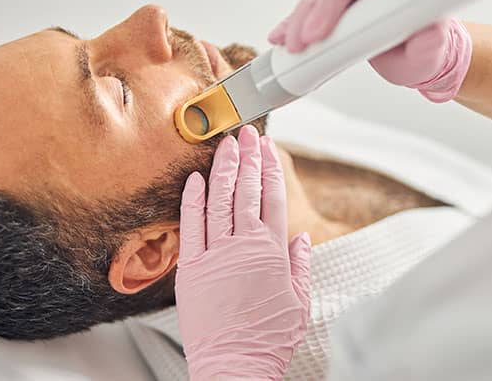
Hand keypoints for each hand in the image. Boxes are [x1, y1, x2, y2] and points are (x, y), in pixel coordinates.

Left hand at [176, 125, 311, 379]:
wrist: (236, 366)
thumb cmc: (269, 338)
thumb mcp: (299, 301)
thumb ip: (300, 265)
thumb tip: (301, 238)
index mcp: (273, 251)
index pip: (273, 197)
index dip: (270, 168)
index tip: (268, 148)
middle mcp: (244, 245)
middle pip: (247, 190)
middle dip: (247, 158)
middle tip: (246, 134)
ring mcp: (216, 254)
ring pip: (220, 200)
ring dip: (223, 169)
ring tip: (225, 144)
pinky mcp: (191, 268)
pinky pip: (191, 226)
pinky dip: (192, 200)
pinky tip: (195, 178)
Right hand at [268, 0, 472, 102]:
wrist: (411, 56)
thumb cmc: (428, 48)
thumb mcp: (433, 51)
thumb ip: (433, 40)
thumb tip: (430, 30)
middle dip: (331, 0)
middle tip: (316, 33)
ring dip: (306, 15)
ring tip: (295, 43)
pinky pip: (313, 5)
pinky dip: (295, 22)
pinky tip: (280, 36)